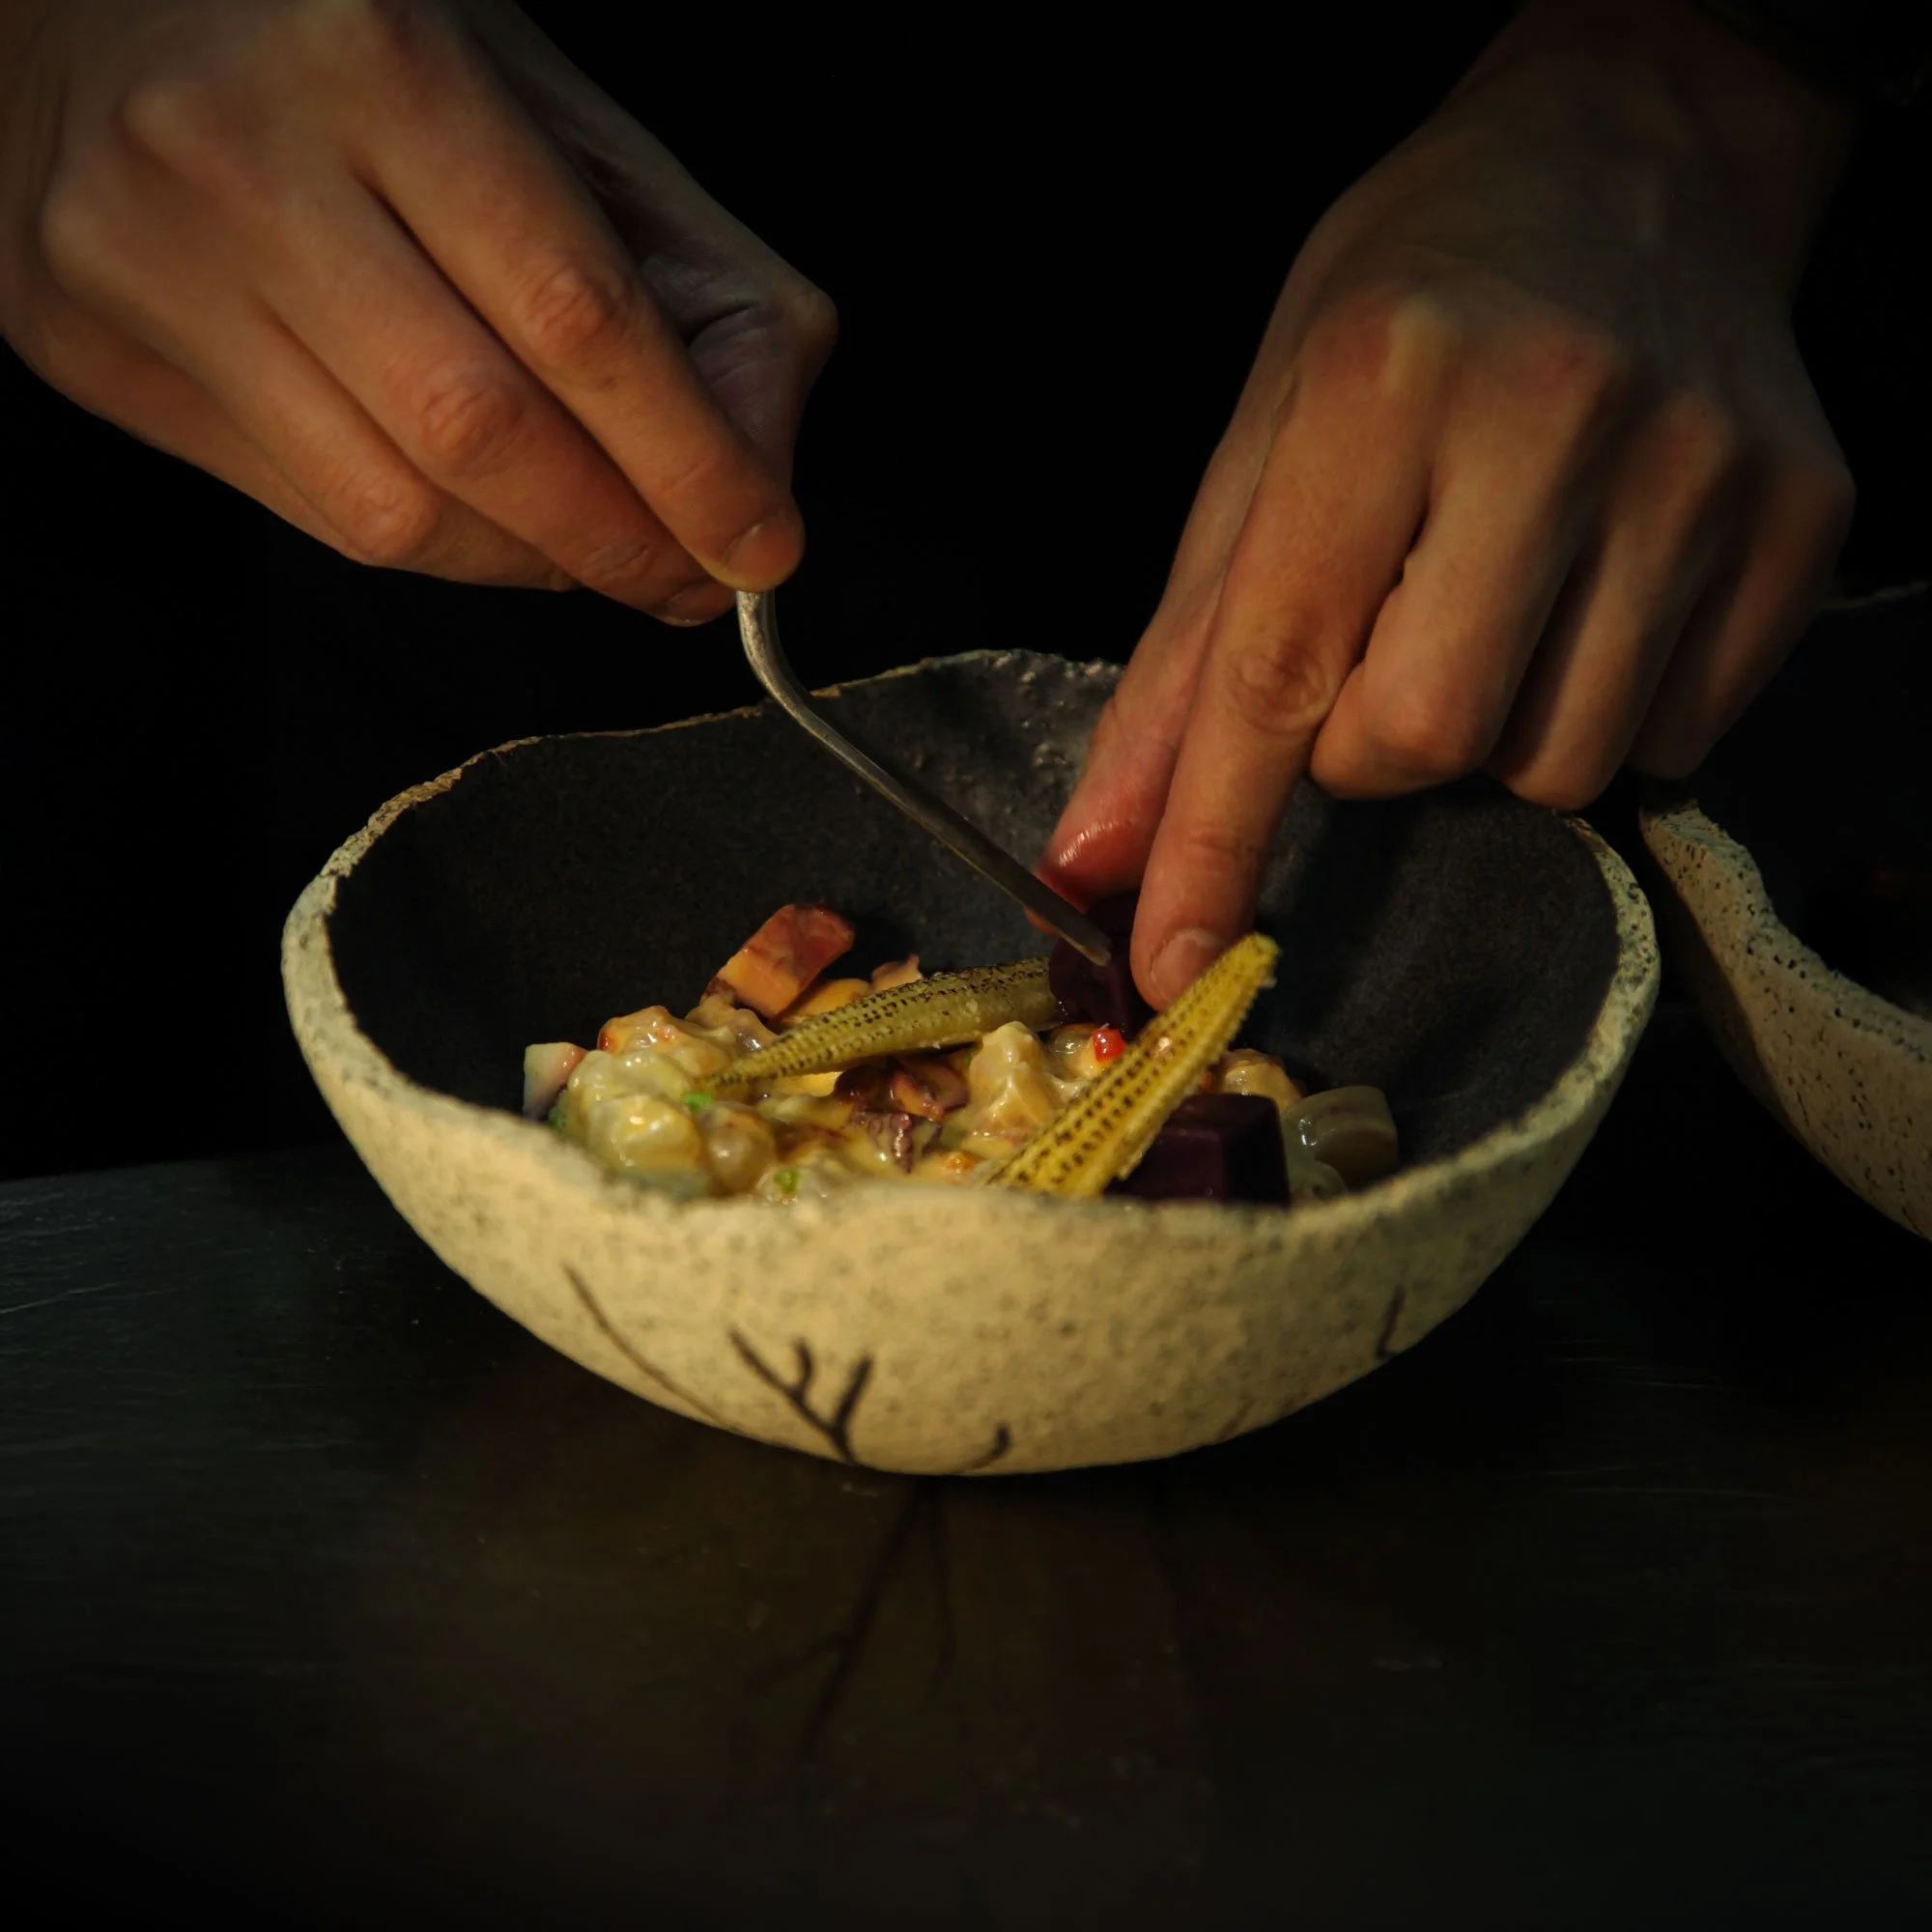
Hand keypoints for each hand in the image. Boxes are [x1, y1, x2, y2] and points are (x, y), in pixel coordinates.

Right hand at [0, 0, 835, 618]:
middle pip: (477, 434)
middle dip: (619, 540)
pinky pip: (313, 515)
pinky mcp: (88, 345)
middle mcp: (235, 153)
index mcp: (379, 54)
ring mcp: (137, 258)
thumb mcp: (566, 120)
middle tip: (693, 572)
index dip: (689, 463)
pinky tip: (484, 509)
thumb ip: (701, 292)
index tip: (763, 547)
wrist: (110, 3)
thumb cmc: (372, 56)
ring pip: (391, 510)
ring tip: (594, 539)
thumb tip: (757, 485)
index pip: (575, 317)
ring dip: (533, 562)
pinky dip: (439, 544)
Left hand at [1041, 0, 1856, 1003]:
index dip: (1214, 841)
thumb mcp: (1264, 443)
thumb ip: (1184, 660)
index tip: (1174, 969)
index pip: (1277, 670)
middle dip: (1368, 752)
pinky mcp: (1801, 523)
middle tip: (1385, 639)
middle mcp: (1554, 422)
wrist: (1634, 163)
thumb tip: (1103, 852)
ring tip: (1495, 604)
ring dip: (1489, 738)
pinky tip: (1593, 603)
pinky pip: (1669, 741)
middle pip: (1423, 741)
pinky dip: (1601, 714)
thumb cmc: (1412, 307)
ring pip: (1554, 765)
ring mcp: (1699, 475)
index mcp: (1382, 387)